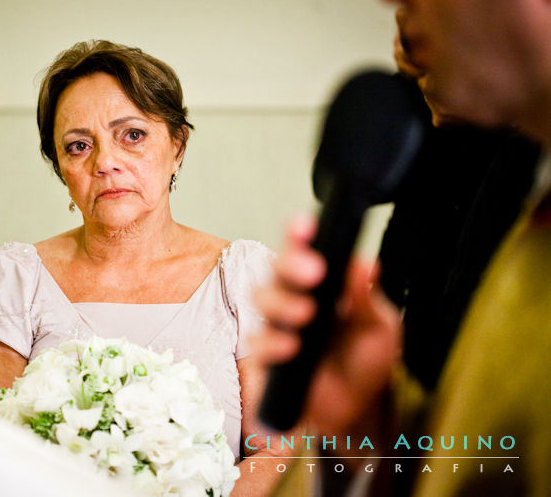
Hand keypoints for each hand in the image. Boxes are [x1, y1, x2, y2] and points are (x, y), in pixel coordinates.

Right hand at [251, 215, 401, 439]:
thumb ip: (368, 299)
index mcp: (320, 284)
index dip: (298, 234)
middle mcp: (293, 298)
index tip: (306, 226)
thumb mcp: (379, 329)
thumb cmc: (364, 363)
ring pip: (261, 300)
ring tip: (306, 313)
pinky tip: (291, 347)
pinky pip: (257, 343)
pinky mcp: (266, 358)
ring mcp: (277, 327)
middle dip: (290, 264)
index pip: (303, 250)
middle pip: (276, 268)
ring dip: (282, 302)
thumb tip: (364, 265)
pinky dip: (273, 343)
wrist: (356, 411)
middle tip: (314, 272)